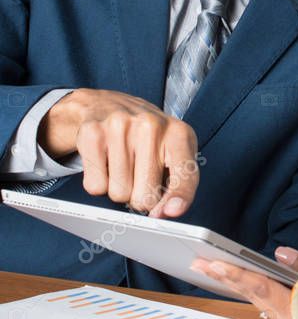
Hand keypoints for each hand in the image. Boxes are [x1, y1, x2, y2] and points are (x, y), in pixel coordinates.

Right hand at [38, 88, 199, 217]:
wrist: (108, 105)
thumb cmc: (147, 136)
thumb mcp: (173, 153)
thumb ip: (177, 184)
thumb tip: (166, 213)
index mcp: (179, 133)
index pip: (184, 172)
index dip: (179, 196)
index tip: (172, 212)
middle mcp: (151, 126)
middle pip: (145, 196)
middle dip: (141, 197)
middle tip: (139, 175)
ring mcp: (120, 127)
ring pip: (118, 194)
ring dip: (119, 189)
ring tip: (122, 164)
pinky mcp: (92, 134)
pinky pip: (95, 186)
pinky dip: (99, 182)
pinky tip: (105, 162)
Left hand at [191, 247, 297, 318]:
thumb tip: (281, 253)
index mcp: (296, 314)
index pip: (261, 288)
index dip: (237, 274)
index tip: (215, 264)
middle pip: (250, 294)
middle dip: (223, 276)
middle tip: (198, 262)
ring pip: (253, 298)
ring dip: (231, 281)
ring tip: (208, 267)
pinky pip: (262, 301)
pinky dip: (246, 287)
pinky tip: (233, 279)